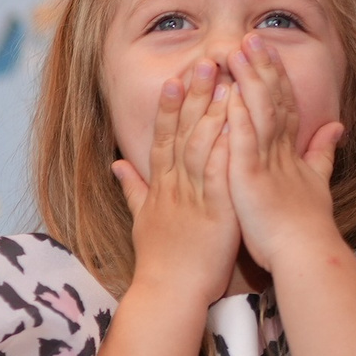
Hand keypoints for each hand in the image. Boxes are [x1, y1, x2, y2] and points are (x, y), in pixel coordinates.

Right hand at [113, 63, 240, 312]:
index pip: (162, 139)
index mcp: (160, 187)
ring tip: (224, 81)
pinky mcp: (213, 210)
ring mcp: (192, 196)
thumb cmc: (159, 261)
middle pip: (181, 132)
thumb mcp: (141, 220)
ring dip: (211, 111)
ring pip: (199, 145)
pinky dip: (227, 145)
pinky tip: (238, 123)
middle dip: (193, 97)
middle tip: (204, 61)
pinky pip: (219, 172)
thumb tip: (117, 164)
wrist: (168, 293)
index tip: (176, 79)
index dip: (169, 108)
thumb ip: (132, 189)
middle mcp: (173, 186)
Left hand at [226, 37, 347, 276]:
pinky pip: (244, 142)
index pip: (284, 104)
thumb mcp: (316, 182)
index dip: (275, 76)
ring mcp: (267, 162)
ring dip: (249, 81)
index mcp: (290, 151)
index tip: (266, 49)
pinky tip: (229, 93)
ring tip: (238, 52)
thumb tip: (337, 127)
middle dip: (262, 67)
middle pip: (273, 100)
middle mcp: (281, 150)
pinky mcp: (252, 177)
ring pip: (259, 112)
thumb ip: (322, 152)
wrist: (305, 254)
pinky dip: (238, 117)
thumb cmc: (306, 225)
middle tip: (250, 36)